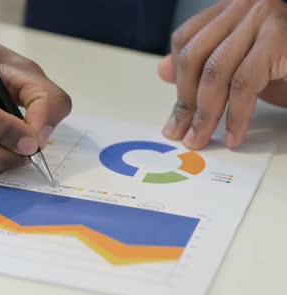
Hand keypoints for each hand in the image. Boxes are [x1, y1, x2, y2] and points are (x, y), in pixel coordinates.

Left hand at [158, 0, 286, 148]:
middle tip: (182, 134)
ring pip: (215, 70)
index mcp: (231, 8)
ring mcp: (264, 18)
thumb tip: (162, 72)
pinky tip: (234, 135)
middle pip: (195, 55)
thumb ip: (205, 66)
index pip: (186, 41)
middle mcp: (245, 6)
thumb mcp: (241, 65)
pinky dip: (236, 114)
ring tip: (201, 139)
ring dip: (205, 113)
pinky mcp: (280, 38)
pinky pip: (244, 82)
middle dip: (186, 101)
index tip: (176, 117)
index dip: (178, 81)